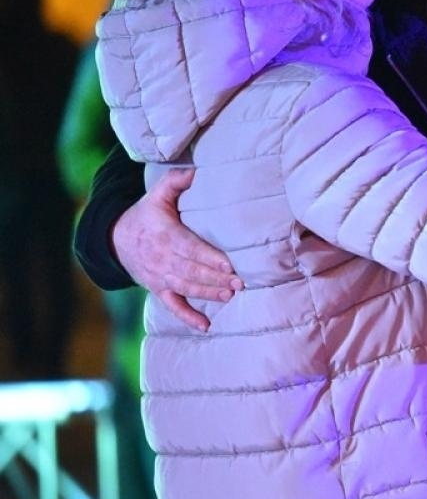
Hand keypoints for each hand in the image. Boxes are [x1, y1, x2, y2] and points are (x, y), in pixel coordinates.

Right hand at [110, 168, 240, 331]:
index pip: (190, 248)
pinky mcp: (158, 289)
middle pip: (192, 271)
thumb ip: (174, 181)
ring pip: (186, 288)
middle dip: (216, 278)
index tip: (229, 265)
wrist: (114, 239)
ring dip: (208, 293)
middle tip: (239, 282)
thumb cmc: (145, 215)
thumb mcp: (156, 194)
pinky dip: (188, 317)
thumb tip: (195, 172)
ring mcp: (160, 277)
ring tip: (229, 295)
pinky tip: (206, 326)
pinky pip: (173, 306)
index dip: (210, 258)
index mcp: (165, 235)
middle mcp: (162, 259)